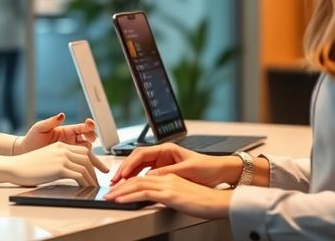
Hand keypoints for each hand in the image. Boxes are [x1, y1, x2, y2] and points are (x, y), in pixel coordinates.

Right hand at [0, 142, 102, 186]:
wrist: (15, 167)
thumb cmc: (28, 167)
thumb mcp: (48, 159)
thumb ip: (61, 162)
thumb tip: (72, 173)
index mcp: (61, 145)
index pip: (84, 151)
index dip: (95, 160)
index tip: (101, 169)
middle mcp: (63, 149)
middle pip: (87, 158)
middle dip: (96, 170)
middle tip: (99, 181)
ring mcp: (62, 157)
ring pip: (85, 167)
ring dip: (92, 178)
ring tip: (94, 187)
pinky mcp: (60, 167)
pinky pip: (79, 175)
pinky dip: (86, 182)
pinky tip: (86, 188)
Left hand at [17, 113, 108, 174]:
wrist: (25, 154)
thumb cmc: (32, 139)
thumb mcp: (40, 128)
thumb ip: (51, 121)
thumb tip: (62, 115)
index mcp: (68, 131)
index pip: (83, 127)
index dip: (88, 125)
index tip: (89, 124)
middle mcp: (72, 141)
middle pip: (89, 138)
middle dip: (92, 137)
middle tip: (90, 138)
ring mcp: (72, 152)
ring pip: (87, 151)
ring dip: (91, 152)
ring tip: (89, 152)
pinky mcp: (70, 162)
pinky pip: (81, 163)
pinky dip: (86, 164)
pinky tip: (87, 166)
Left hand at [104, 174, 232, 218]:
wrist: (218, 201)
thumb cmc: (205, 200)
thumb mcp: (183, 195)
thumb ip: (169, 193)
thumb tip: (157, 199)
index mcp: (170, 176)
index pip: (144, 177)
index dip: (128, 182)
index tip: (118, 189)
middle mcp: (167, 177)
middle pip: (137, 178)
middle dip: (120, 186)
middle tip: (108, 193)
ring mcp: (167, 184)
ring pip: (137, 183)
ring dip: (120, 191)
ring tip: (109, 197)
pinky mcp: (169, 193)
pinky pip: (144, 192)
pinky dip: (129, 196)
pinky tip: (121, 200)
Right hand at [110, 143, 241, 187]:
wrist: (219, 171)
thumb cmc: (207, 166)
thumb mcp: (187, 169)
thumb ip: (168, 172)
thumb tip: (151, 175)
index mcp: (167, 149)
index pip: (142, 154)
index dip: (130, 164)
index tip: (123, 173)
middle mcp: (162, 154)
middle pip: (137, 159)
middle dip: (125, 169)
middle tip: (115, 180)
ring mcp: (162, 162)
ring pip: (139, 167)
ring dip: (129, 174)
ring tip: (119, 184)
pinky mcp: (163, 171)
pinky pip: (145, 173)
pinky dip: (136, 179)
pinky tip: (131, 185)